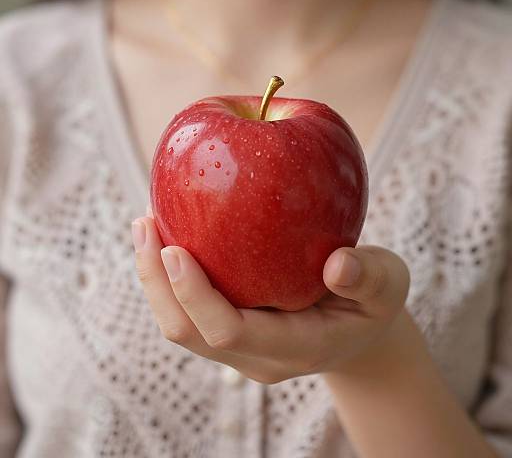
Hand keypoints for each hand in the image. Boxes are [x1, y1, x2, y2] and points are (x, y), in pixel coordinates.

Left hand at [132, 213, 409, 383]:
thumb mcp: (388, 285)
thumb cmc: (372, 303)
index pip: (230, 331)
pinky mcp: (230, 334)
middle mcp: (257, 357)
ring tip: (145, 224)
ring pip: (179, 326)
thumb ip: (370, 277)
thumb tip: (338, 266)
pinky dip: (168, 277)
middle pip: (188, 332)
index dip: (196, 294)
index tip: (174, 247)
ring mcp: (240, 350)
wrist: (358, 331)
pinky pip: (188, 311)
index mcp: (295, 347)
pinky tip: (167, 236)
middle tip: (145, 222)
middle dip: (156, 282)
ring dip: (153, 279)